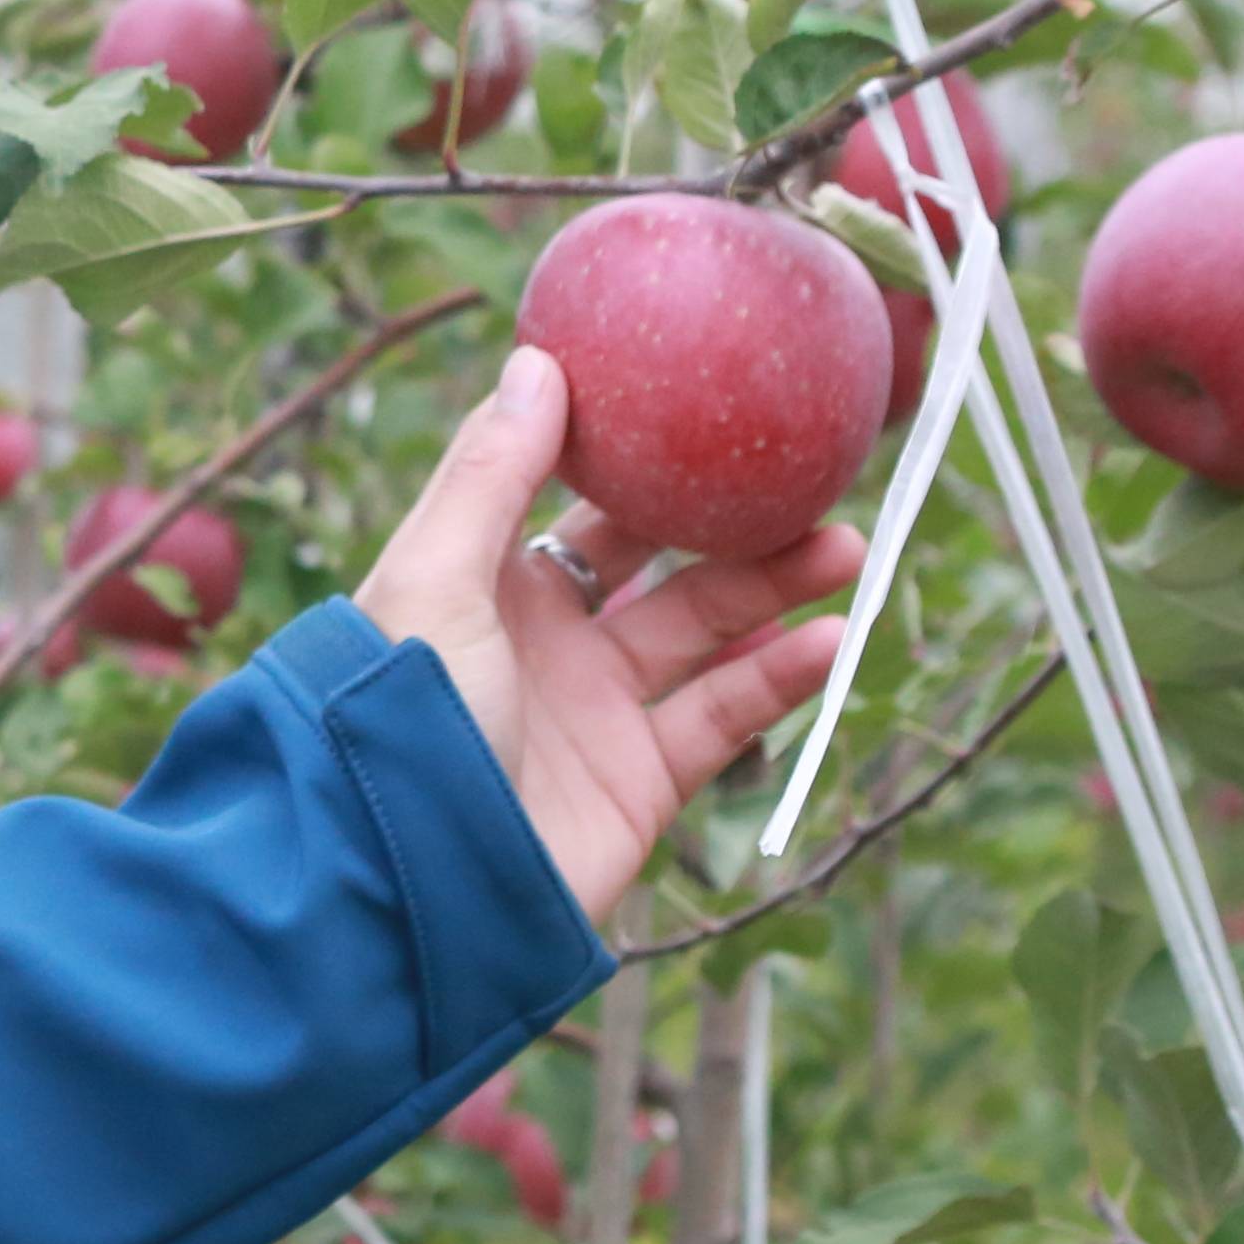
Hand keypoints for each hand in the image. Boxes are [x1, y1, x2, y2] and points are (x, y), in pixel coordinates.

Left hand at [353, 343, 859, 923]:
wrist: (407, 881)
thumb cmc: (399, 718)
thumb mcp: (434, 579)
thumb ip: (490, 474)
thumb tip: (539, 361)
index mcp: (483, 580)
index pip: (571, 497)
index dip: (635, 451)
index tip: (707, 396)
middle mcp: (542, 639)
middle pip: (657, 559)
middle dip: (731, 518)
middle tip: (808, 475)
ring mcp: (594, 711)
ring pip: (704, 632)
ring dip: (774, 589)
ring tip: (843, 546)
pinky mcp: (638, 783)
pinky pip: (723, 718)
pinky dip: (779, 680)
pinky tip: (831, 641)